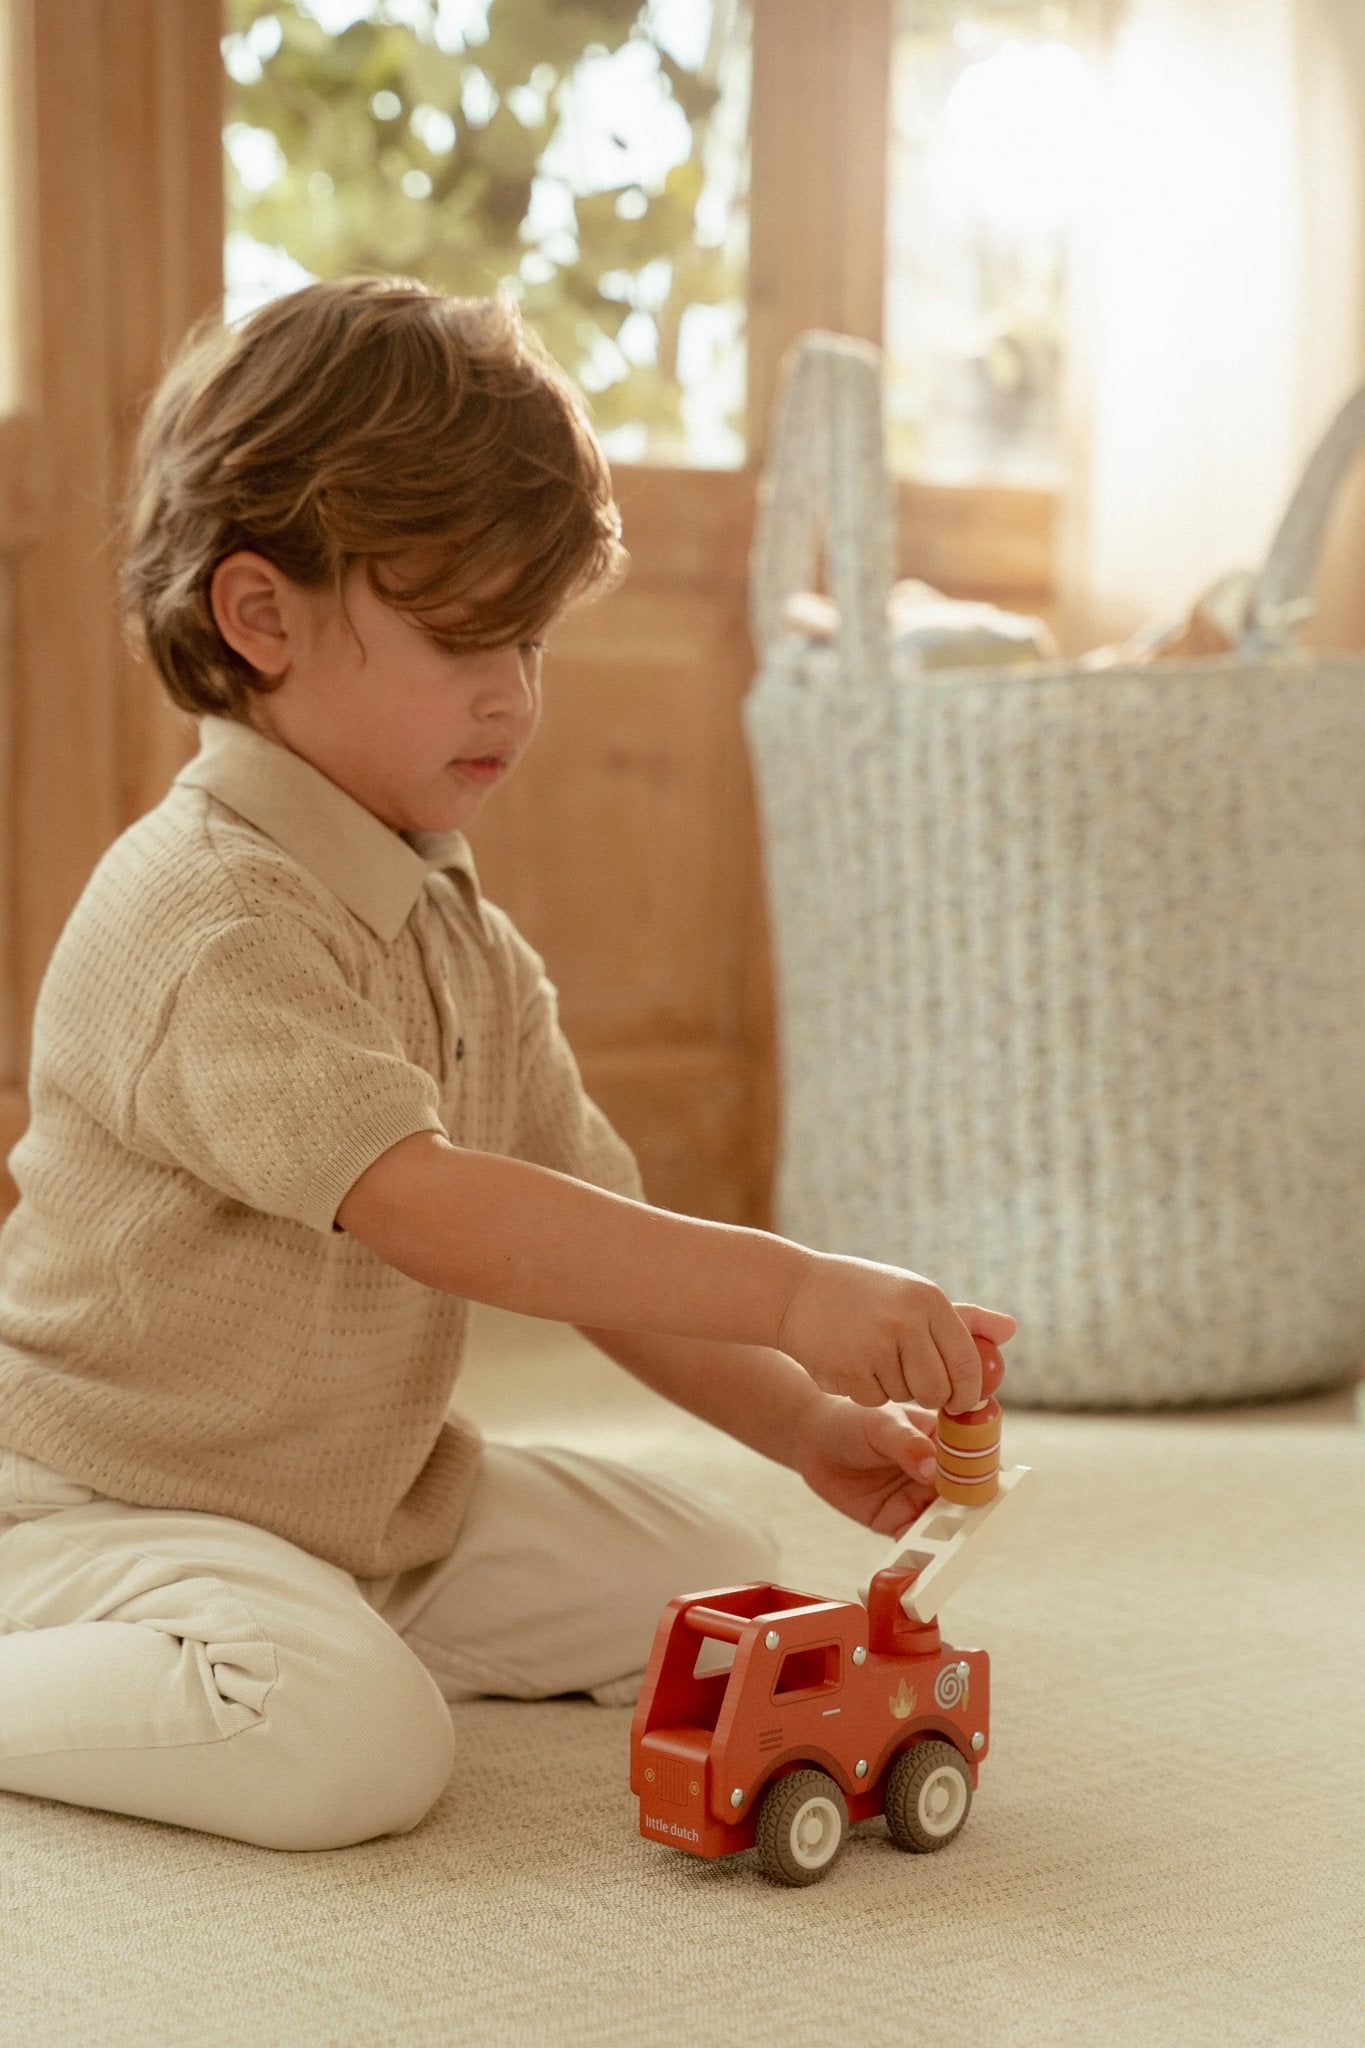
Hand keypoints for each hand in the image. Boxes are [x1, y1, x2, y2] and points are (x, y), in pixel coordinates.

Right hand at [777, 1251, 1015, 1409]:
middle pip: (939, 1389)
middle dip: (930, 1395)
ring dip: (893, 1388)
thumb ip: (962, 1318)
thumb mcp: (911, 1294)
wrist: (791, 1291)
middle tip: (911, 1380)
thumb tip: (1011, 1330)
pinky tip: (849, 1363)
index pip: (968, 1363)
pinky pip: (875, 1400)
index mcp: (929, 1300)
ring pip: (906, 1396)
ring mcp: (878, 1345)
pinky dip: (865, 1391)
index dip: (968, 1390)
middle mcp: (908, 1321)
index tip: (959, 1398)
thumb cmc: (860, 1293)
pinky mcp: (851, 1369)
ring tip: (871, 1357)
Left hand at [790, 1328, 1008, 1536]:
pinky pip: (915, 1541)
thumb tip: (932, 1468)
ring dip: (951, 1537)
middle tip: (978, 1526)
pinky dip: (921, 1553)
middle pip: (966, 1496)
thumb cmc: (850, 1418)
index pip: (973, 1455)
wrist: (812, 1439)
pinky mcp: (897, 1521)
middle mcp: (938, 1471)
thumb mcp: (879, 1423)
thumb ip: (906, 1444)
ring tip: (953, 1549)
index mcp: (942, 1437)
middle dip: (974, 1512)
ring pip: (945, 1522)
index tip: (991, 1487)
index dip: (985, 1471)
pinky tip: (922, 1562)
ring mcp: (919, 1497)